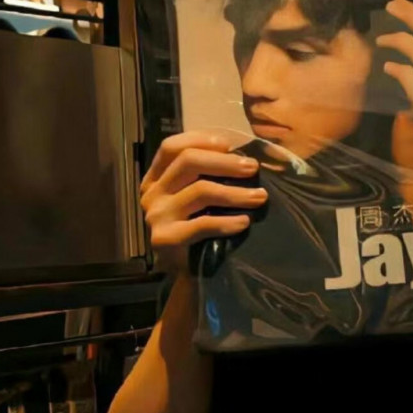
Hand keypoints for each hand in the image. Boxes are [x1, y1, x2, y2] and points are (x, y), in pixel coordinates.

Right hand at [140, 132, 267, 273]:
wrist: (189, 272)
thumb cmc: (199, 228)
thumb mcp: (198, 196)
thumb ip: (208, 174)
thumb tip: (244, 153)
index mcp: (156, 178)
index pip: (171, 147)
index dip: (201, 140)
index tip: (230, 145)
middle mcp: (152, 194)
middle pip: (188, 161)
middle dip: (226, 162)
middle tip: (253, 168)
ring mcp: (156, 216)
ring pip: (200, 190)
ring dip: (236, 193)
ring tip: (260, 197)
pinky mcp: (165, 239)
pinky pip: (202, 224)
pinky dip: (227, 222)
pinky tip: (244, 222)